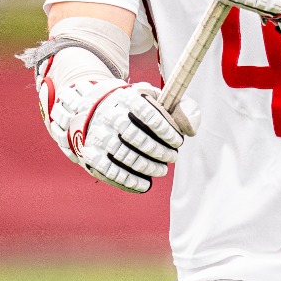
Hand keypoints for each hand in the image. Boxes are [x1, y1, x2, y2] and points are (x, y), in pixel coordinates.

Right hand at [54, 76, 198, 193]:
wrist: (92, 109)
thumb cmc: (133, 107)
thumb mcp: (154, 97)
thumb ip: (179, 106)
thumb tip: (190, 128)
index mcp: (127, 98)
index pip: (148, 114)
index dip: (166, 130)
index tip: (178, 141)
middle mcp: (110, 115)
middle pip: (137, 137)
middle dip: (159, 151)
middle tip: (172, 157)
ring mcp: (98, 134)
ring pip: (125, 155)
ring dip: (148, 167)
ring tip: (161, 170)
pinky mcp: (90, 152)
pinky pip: (110, 170)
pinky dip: (129, 180)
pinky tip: (144, 184)